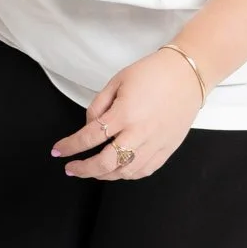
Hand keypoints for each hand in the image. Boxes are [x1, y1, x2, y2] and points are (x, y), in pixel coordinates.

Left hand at [51, 49, 202, 180]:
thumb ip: (99, 105)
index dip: (70, 146)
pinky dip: (127, 174)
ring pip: (125, 172)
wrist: (188, 74)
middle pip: (105, 163)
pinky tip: (117, 170)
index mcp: (124, 113)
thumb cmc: (153, 73)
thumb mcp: (118, 80)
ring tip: (92, 170)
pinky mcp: (167, 149)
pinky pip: (144, 171)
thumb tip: (89, 126)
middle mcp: (139, 133)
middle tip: (71, 169)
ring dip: (104, 175)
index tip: (58, 151)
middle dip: (83, 169)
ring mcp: (155, 144)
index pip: (90, 137)